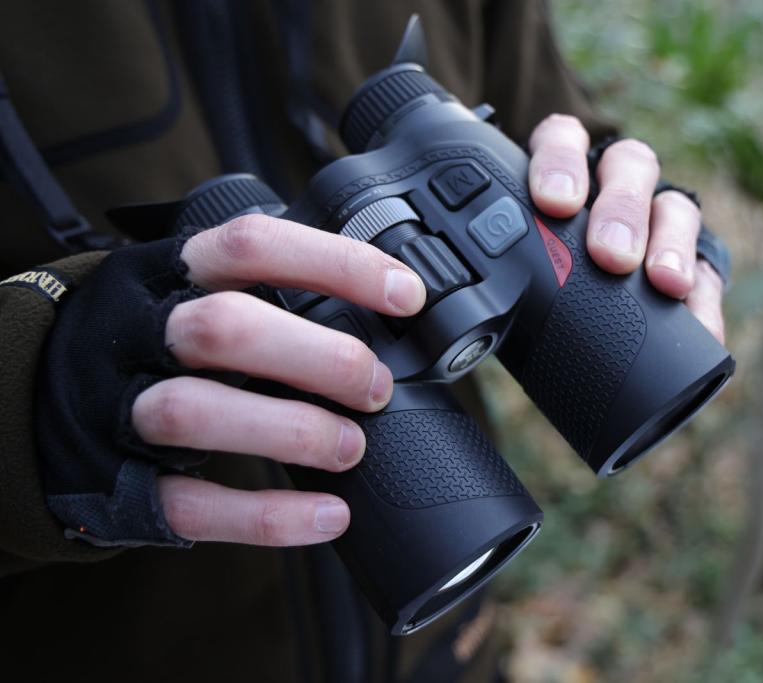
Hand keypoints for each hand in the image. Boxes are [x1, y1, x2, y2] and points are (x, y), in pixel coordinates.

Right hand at [131, 215, 426, 545]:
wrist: (36, 395)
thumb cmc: (155, 341)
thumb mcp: (198, 292)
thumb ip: (270, 295)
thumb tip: (388, 313)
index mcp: (171, 273)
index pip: (253, 245)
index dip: (336, 263)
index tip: (405, 295)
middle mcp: (141, 333)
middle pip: (223, 329)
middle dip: (316, 356)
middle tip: (374, 387)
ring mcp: (121, 408)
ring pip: (192, 412)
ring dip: (288, 431)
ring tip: (351, 448)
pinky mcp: (118, 483)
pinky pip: (188, 502)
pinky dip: (265, 515)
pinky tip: (328, 516)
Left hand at [527, 115, 724, 343]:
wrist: (590, 306)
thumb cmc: (544, 270)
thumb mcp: (525, 258)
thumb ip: (510, 266)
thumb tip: (479, 326)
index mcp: (567, 171)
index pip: (564, 139)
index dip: (560, 161)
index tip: (554, 202)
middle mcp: (618, 184)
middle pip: (629, 168)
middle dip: (621, 209)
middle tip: (610, 253)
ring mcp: (660, 218)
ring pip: (674, 209)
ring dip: (670, 244)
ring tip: (665, 283)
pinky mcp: (693, 259)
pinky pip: (704, 274)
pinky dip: (701, 301)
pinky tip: (702, 328)